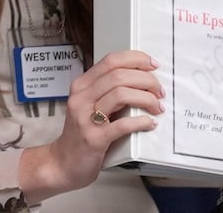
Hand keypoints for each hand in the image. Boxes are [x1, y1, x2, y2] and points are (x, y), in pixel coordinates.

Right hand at [18, 49, 163, 203]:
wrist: (63, 163)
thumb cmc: (81, 134)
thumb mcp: (90, 105)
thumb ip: (108, 91)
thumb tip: (141, 80)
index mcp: (81, 85)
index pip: (111, 61)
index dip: (135, 59)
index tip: (152, 64)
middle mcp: (81, 97)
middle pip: (118, 75)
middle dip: (146, 80)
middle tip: (159, 91)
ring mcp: (85, 118)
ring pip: (121, 94)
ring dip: (146, 98)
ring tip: (157, 106)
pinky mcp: (94, 138)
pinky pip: (122, 125)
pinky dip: (140, 121)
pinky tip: (149, 123)